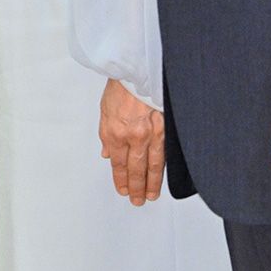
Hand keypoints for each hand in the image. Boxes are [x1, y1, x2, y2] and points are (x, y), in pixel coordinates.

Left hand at [99, 78, 165, 205]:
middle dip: (137, 187)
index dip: (121, 180)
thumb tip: (108, 154)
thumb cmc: (122, 86)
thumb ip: (107, 136)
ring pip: (153, 165)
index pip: (119, 164)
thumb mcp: (105, 111)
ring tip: (151, 195)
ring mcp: (152, 132)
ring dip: (152, 183)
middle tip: (138, 200)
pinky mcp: (166, 127)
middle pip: (136, 169)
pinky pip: (165, 152)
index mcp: (115, 132)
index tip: (123, 190)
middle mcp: (134, 136)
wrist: (139, 69)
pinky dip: (164, 166)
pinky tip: (164, 175)